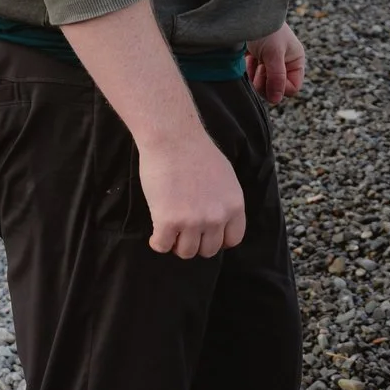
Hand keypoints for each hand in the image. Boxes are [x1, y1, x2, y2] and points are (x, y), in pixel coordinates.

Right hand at [139, 129, 246, 258]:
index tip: (206, 234)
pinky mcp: (168, 221)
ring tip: (170, 232)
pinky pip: (162, 246)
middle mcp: (217, 217)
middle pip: (209, 250)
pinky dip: (157, 242)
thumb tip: (218, 218)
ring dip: (176, 244)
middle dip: (196, 243)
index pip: (233, 239)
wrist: (173, 138)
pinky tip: (156, 233)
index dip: (218, 239)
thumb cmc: (195, 151)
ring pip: (186, 252)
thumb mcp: (224, 177)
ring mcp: (192, 221)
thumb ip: (223, 200)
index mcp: (234, 205)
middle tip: (184, 232)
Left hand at [247, 23, 306, 104]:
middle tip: (260, 69)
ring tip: (254, 61)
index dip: (280, 88)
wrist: (248, 13)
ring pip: (264, 84)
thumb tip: (276, 100)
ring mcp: (271, 63)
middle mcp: (285, 64)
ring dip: (256, 76)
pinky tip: (248, 59)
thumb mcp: (274, 54)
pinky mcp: (258, 60)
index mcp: (295, 61)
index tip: (269, 77)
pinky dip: (249, 70)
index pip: (292, 88)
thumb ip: (276, 78)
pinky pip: (253, 76)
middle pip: (276, 89)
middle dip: (266, 82)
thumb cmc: (266, 30)